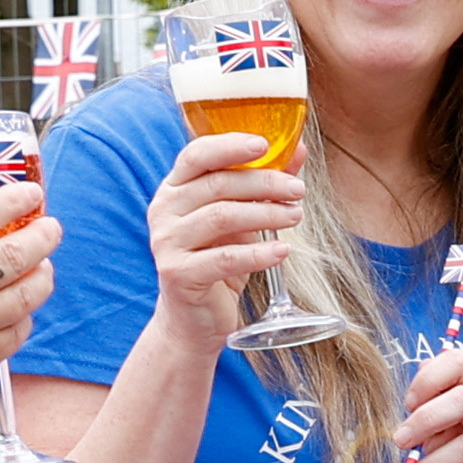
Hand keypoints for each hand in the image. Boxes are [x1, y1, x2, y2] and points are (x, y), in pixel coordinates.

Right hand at [0, 188, 54, 413]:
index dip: (11, 201)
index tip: (31, 193)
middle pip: (12, 255)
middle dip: (41, 238)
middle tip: (52, 229)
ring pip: (24, 297)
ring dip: (42, 278)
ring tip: (44, 269)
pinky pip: (14, 335)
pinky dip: (24, 319)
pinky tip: (21, 312)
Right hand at [150, 128, 303, 354]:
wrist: (194, 318)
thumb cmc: (218, 260)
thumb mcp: (242, 219)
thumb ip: (263, 184)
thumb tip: (298, 149)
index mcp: (175, 188)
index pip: (197, 154)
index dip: (230, 145)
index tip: (264, 143)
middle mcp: (164, 210)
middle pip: (217, 185)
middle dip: (264, 184)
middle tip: (297, 191)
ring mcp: (167, 242)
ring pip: (222, 217)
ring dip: (265, 214)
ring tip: (295, 216)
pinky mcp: (179, 274)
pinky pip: (225, 258)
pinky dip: (259, 254)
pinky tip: (283, 252)